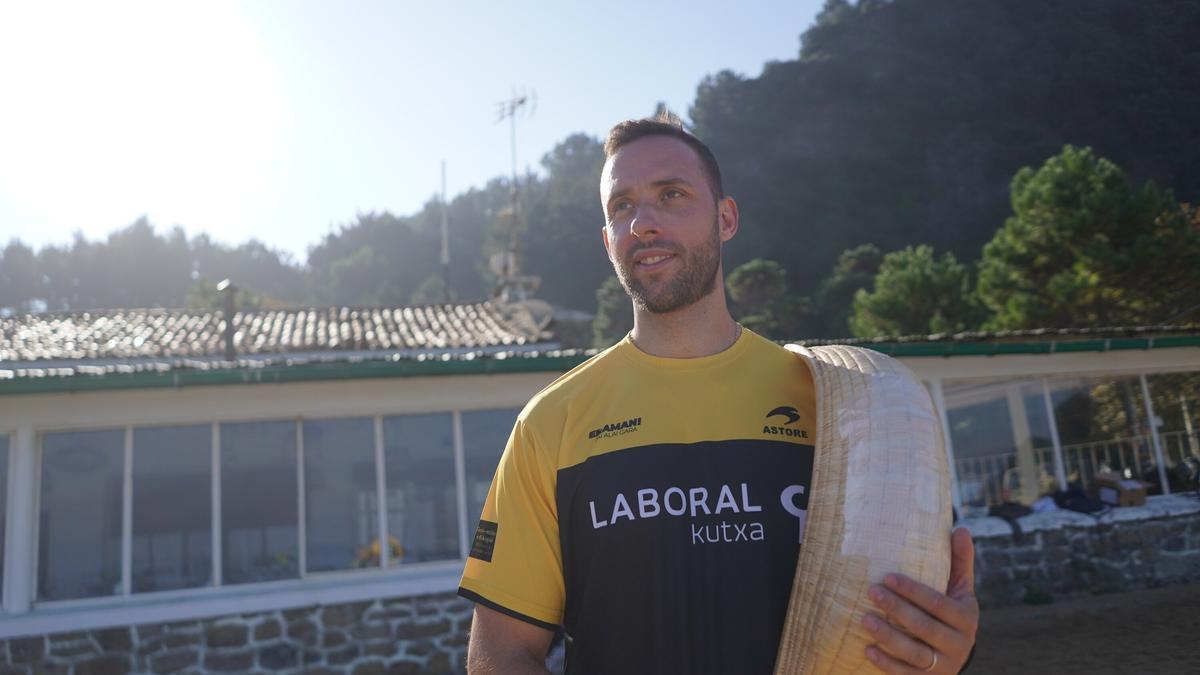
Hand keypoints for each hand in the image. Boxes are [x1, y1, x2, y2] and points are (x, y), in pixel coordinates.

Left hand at [861, 527, 978, 672]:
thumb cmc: (950, 614)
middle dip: (896, 609)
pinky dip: (886, 663)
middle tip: (871, 591)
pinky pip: (906, 674)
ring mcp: (944, 666)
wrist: (954, 657)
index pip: (938, 603)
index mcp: (967, 618)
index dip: (913, 590)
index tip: (888, 577)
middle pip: (925, 627)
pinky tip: (867, 649)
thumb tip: (960, 528)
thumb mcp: (960, 590)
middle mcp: (960, 644)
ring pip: (915, 653)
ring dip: (888, 637)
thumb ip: (959, 562)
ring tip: (865, 620)